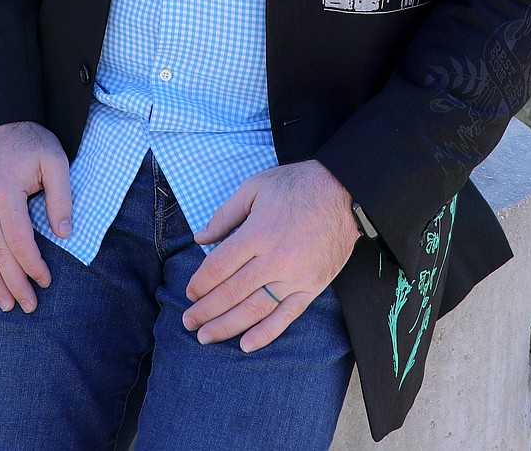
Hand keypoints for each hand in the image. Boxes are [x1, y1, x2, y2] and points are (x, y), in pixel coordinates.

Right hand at [0, 120, 71, 313]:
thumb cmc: (30, 140)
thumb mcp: (55, 159)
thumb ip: (61, 197)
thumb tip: (65, 234)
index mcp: (4, 192)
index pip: (19, 241)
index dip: (33, 265)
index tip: (46, 281)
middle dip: (14, 284)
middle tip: (29, 306)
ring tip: (7, 305)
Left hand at [182, 160, 359, 351]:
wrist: (343, 192)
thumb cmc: (296, 186)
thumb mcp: (254, 187)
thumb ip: (225, 215)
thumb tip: (200, 238)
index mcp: (257, 233)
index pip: (219, 267)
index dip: (199, 283)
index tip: (189, 293)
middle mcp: (274, 260)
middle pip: (232, 292)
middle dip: (206, 311)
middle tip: (188, 322)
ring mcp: (294, 277)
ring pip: (255, 310)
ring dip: (227, 326)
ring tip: (206, 337)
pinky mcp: (311, 287)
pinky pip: (286, 316)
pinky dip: (266, 333)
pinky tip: (246, 345)